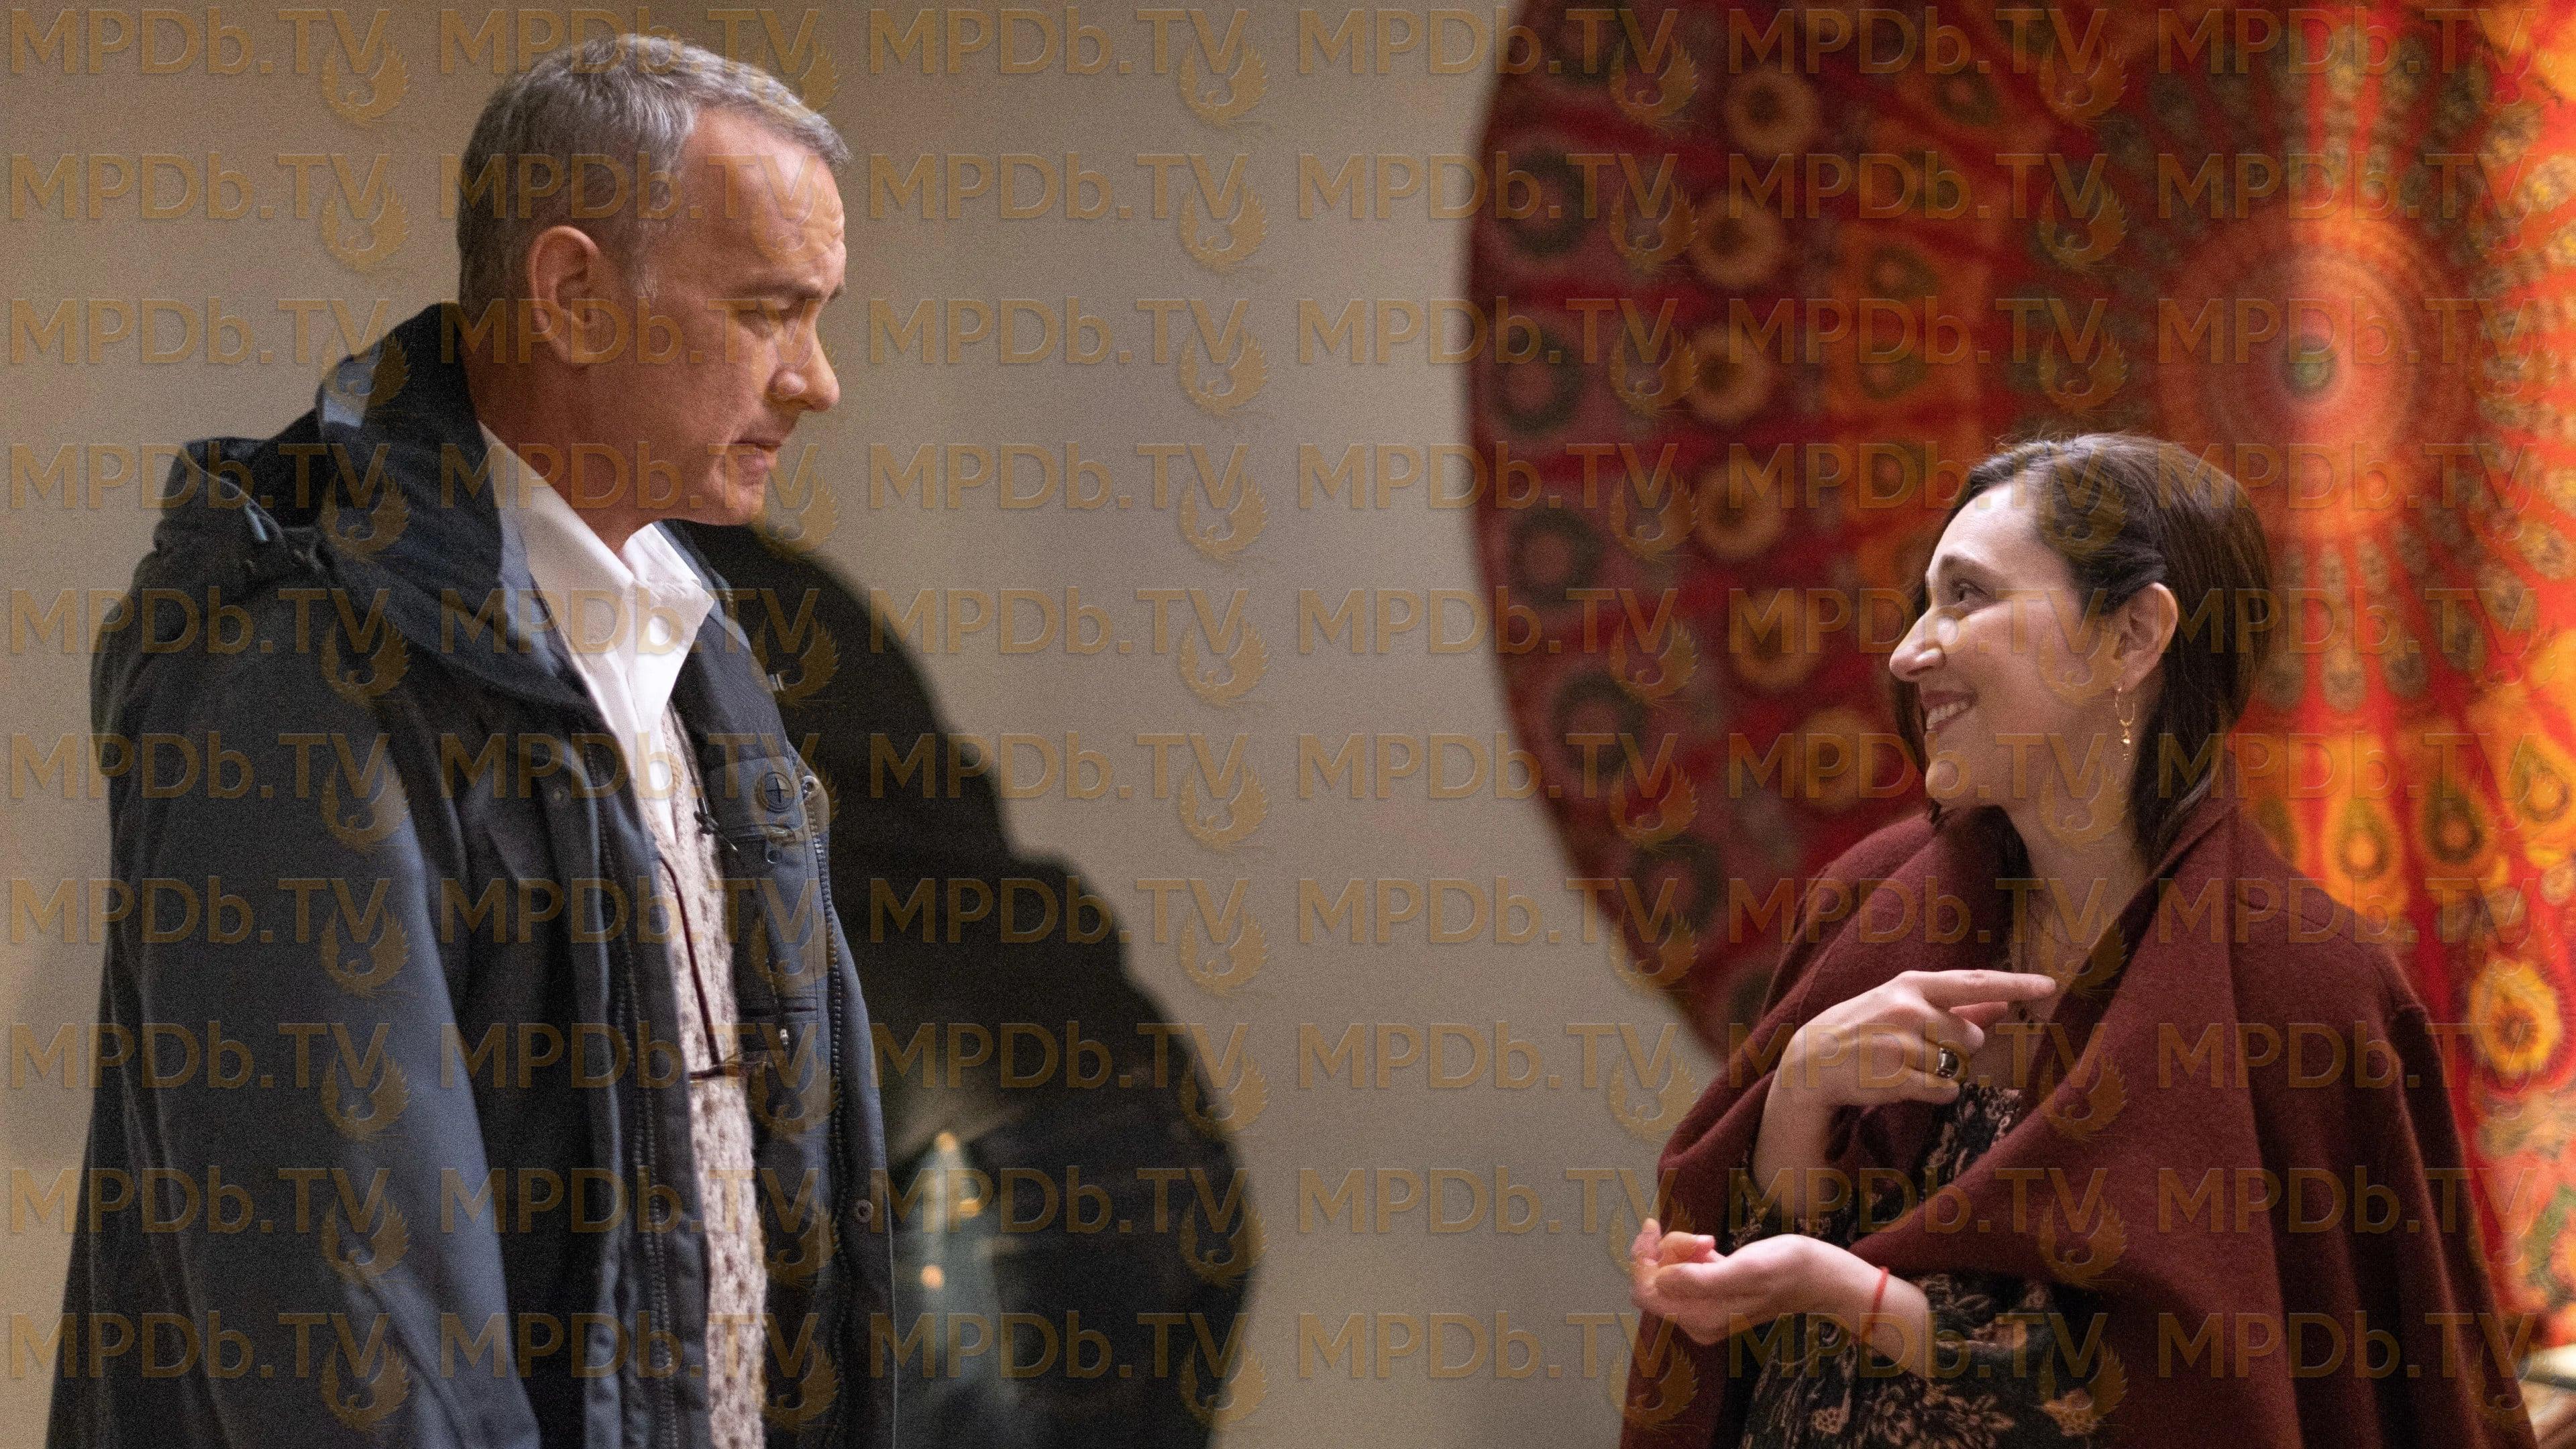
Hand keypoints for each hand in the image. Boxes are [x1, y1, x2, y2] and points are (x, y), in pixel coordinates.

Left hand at [1627, 1217, 1834, 1345]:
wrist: (1818, 1275)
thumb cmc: (1786, 1270)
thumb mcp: (1745, 1270)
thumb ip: (1701, 1280)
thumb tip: (1661, 1280)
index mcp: (1699, 1318)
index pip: (1646, 1292)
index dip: (1642, 1259)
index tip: (1653, 1226)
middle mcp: (1696, 1319)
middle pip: (1654, 1280)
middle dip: (1666, 1250)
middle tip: (1698, 1237)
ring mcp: (1703, 1307)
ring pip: (1668, 1271)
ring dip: (1682, 1248)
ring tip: (1711, 1242)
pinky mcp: (1711, 1293)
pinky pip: (1683, 1269)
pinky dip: (1691, 1252)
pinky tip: (1712, 1245)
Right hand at [1772, 968, 2058, 1112]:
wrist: (1812, 1059)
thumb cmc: (1864, 1026)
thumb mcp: (1902, 1004)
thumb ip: (1954, 1004)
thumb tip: (2003, 1001)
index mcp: (1913, 985)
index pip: (1975, 982)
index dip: (2015, 984)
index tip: (2049, 985)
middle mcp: (1909, 1010)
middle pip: (1971, 1036)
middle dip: (1956, 1047)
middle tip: (1921, 1047)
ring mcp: (1903, 1045)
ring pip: (1958, 1066)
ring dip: (1942, 1071)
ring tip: (1908, 1065)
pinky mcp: (1898, 1078)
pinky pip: (1945, 1090)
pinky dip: (1934, 1092)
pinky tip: (1906, 1083)